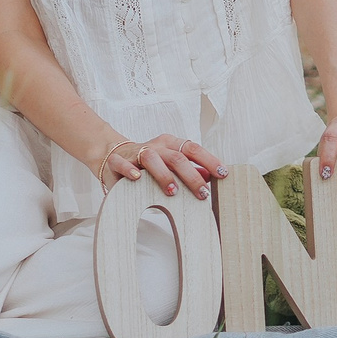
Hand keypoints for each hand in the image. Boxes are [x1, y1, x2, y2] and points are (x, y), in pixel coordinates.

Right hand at [101, 134, 228, 198]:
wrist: (113, 155)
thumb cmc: (148, 163)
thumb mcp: (170, 164)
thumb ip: (190, 169)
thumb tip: (210, 177)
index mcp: (170, 144)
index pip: (193, 149)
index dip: (209, 160)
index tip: (222, 173)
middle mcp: (156, 146)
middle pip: (176, 157)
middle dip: (191, 175)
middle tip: (202, 193)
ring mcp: (136, 152)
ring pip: (152, 158)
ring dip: (164, 174)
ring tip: (173, 191)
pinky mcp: (118, 161)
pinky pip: (123, 163)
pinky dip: (130, 170)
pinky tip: (137, 178)